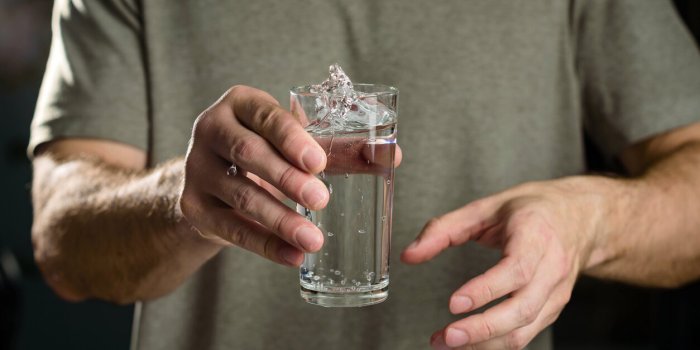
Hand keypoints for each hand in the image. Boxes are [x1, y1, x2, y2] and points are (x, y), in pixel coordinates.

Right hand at [179, 85, 329, 265]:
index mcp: (240, 104)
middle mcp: (211, 129)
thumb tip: (391, 156)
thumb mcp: (292, 140)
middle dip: (286, 178)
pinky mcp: (194, 206)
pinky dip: (265, 245)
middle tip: (320, 199)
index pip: (266, 116)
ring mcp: (197, 169)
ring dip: (280, 219)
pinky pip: (232, 229)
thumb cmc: (264, 149)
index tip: (319, 162)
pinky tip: (293, 256)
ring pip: (241, 196)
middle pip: (248, 153)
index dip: (292, 138)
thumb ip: (337, 147)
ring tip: (313, 239)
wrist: (211, 179)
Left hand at [402, 177, 616, 348]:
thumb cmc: (532, 210)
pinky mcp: (552, 309)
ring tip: (447, 344)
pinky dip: (496, 344)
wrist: (580, 218)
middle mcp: (552, 267)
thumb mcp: (485, 208)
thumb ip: (444, 229)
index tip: (455, 303)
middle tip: (447, 337)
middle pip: (522, 308)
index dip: (486, 290)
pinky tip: (470, 345)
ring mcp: (556, 292)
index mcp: (535, 235)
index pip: (515, 270)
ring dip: (486, 344)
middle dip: (483, 328)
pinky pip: (527, 334)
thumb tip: (410, 254)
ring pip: (525, 329)